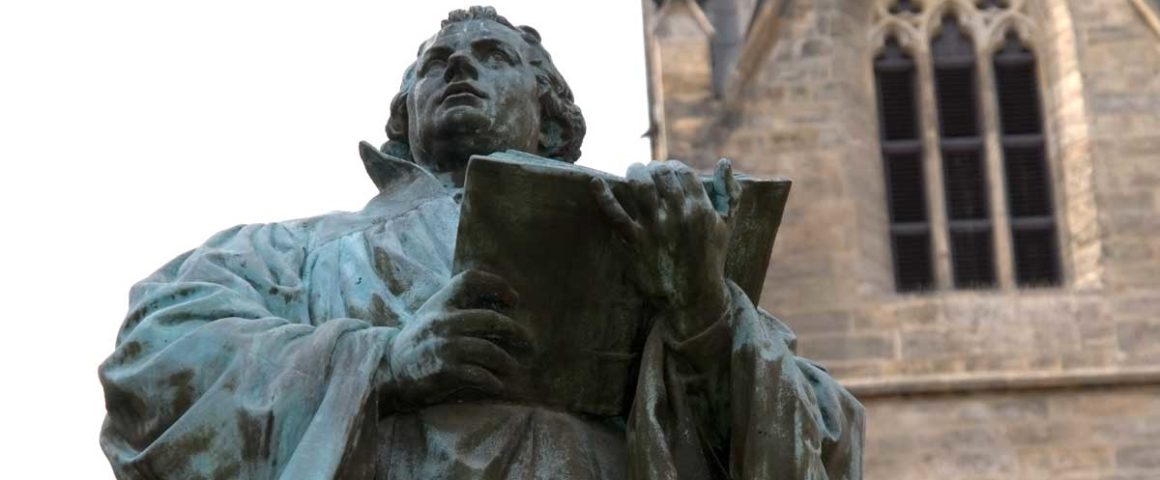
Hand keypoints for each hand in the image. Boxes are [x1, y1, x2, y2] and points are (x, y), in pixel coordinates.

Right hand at [379, 269, 534, 410]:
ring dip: (508, 361)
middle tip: (528, 342)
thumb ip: (458, 307)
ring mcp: (444, 345)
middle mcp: (443, 320)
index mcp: (441, 303)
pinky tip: (499, 385)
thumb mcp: (433, 314)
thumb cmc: (419, 341)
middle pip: (491, 319)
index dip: (497, 284)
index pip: (470, 280)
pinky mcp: (444, 370)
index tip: (515, 300)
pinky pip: (479, 375)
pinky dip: (493, 381)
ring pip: (489, 350)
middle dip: (515, 331)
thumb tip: (500, 305)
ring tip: (515, 367)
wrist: (389, 369)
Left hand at [591, 159, 740, 339]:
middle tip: (648, 171)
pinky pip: (616, 215)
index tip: (666, 169)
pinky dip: (603, 197)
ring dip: (634, 172)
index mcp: (701, 209)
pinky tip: (595, 183)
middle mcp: (679, 215)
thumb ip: (729, 193)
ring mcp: (656, 229)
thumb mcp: (727, 226)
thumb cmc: (711, 259)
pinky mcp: (636, 243)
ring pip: (640, 186)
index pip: (683, 173)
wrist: (694, 297)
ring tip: (632, 171)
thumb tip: (724, 162)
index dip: (673, 166)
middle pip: (661, 175)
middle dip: (653, 168)